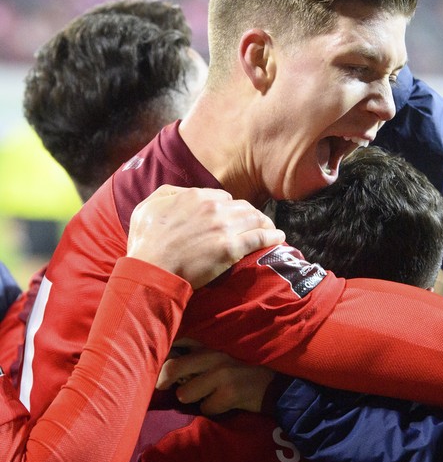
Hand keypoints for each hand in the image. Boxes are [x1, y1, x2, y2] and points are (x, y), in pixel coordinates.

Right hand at [127, 185, 285, 288]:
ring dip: (265, 223)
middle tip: (257, 223)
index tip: (233, 216)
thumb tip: (186, 192)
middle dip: (251, 214)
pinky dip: (272, 236)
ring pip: (255, 219)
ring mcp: (224, 228)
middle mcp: (213, 208)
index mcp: (195, 196)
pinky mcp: (231, 248)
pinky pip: (260, 237)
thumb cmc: (145, 242)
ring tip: (271, 229)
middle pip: (243, 207)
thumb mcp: (148, 206)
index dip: (230, 207)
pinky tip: (279, 237)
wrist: (151, 269)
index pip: (223, 197)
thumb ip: (169, 193)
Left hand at [156, 342, 274, 414]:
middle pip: (171, 368)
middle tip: (165, 385)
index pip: (177, 340)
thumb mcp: (225, 352)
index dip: (162, 353)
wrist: (279, 383)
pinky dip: (212, 409)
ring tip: (208, 394)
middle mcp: (215, 353)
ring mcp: (222, 373)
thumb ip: (200, 353)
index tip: (154, 360)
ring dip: (194, 398)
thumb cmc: (248, 366)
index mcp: (212, 341)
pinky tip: (225, 402)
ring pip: (185, 393)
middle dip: (165, 381)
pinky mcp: (230, 393)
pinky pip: (205, 408)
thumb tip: (166, 363)